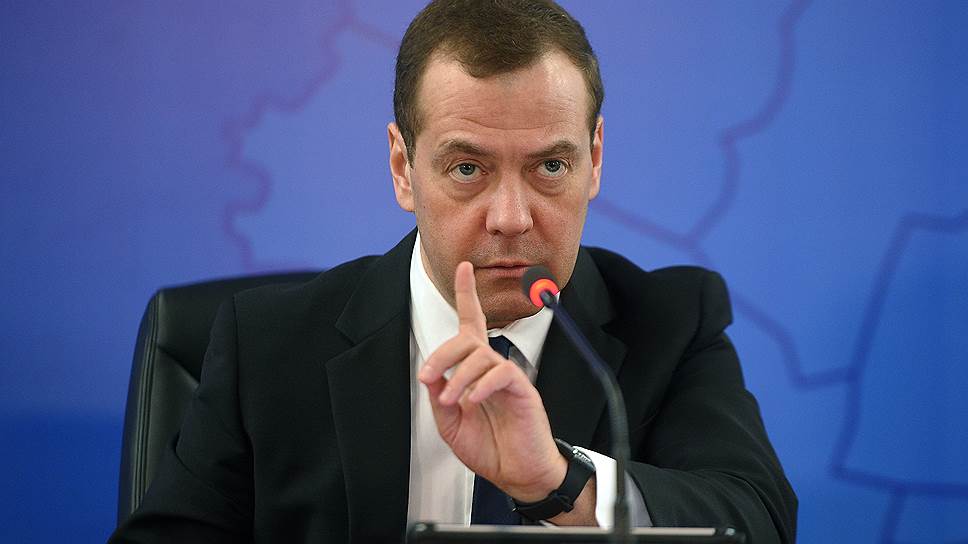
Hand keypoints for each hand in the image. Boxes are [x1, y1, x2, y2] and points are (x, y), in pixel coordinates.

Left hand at [417, 261, 566, 501]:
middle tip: (426, 376)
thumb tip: (430, 375)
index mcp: (475, 371)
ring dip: (459, 378)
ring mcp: (508, 377)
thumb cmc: (488, 448)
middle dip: (443, 353)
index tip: (463, 267)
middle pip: (467, 338)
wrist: (518, 473)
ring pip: (481, 356)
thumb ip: (439, 398)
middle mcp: (492, 367)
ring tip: (452, 401)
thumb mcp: (450, 425)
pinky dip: (482, 385)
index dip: (467, 294)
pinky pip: (501, 373)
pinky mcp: (523, 389)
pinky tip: (473, 401)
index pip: (472, 325)